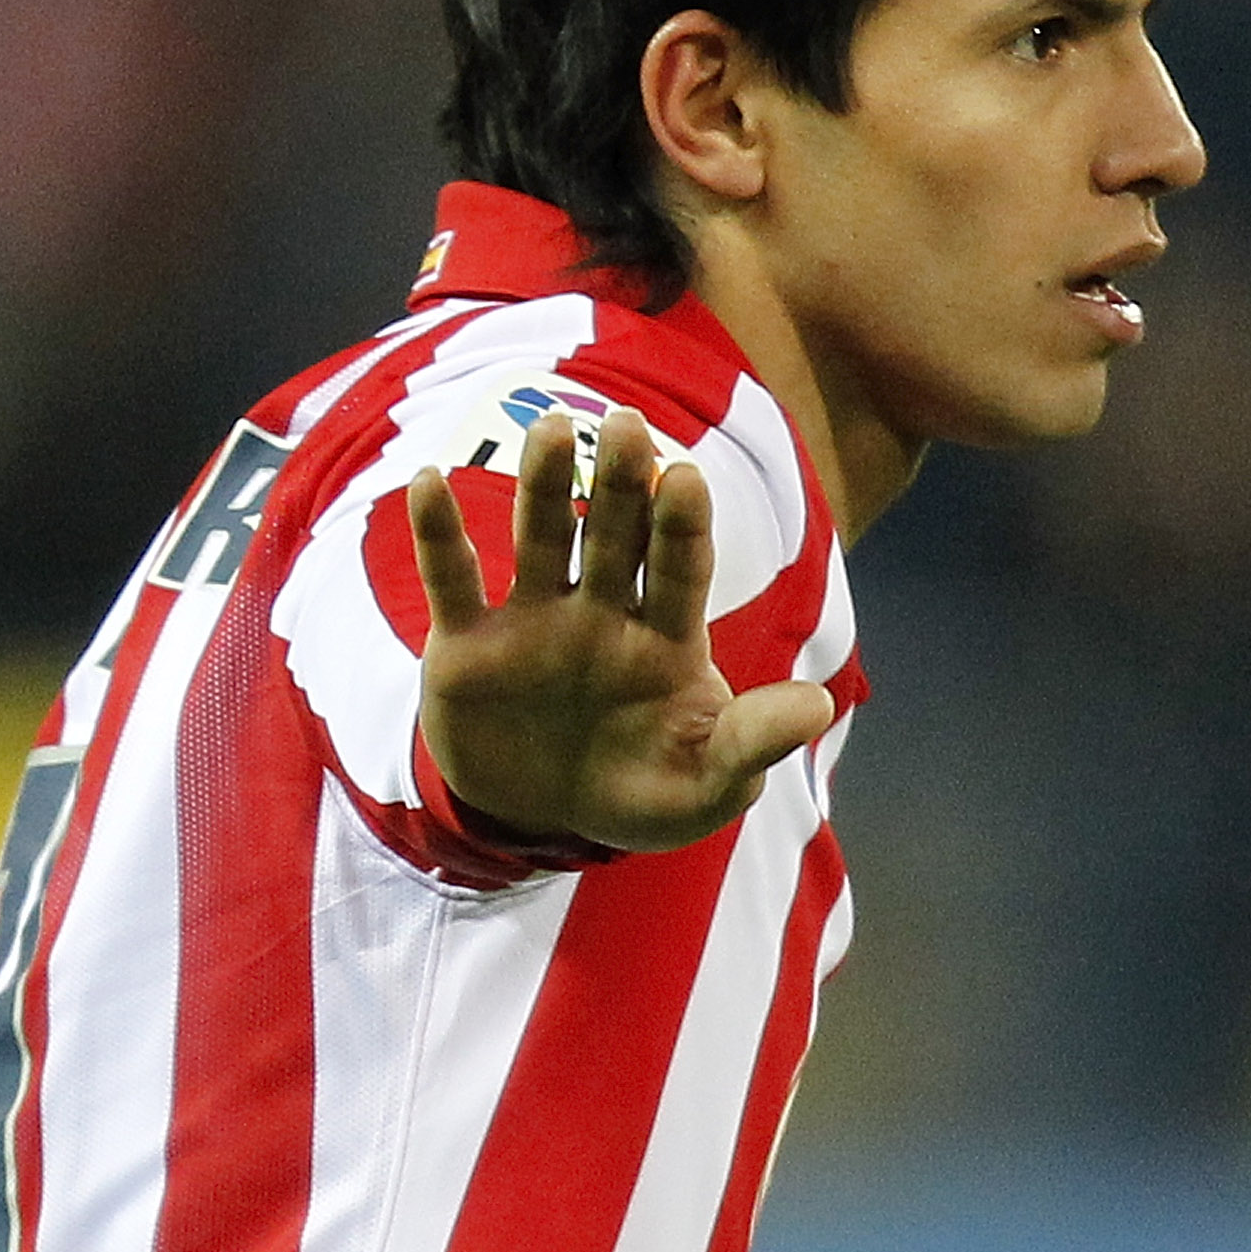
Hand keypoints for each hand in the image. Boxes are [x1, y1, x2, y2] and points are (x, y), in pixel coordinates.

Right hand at [409, 406, 834, 852]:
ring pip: (540, 540)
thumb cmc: (639, 795)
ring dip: (543, 484)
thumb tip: (821, 705)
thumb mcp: (704, 788)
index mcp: (666, 639)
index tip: (685, 477)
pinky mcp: (468, 646)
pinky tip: (429, 481)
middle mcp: (602, 614)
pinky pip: (452, 579)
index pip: (680, 569)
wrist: (542, 826)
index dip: (681, 526)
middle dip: (621, 483)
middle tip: (628, 425)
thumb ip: (752, 743)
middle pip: (615, 536)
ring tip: (551, 429)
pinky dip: (439, 533)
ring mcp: (533, 622)